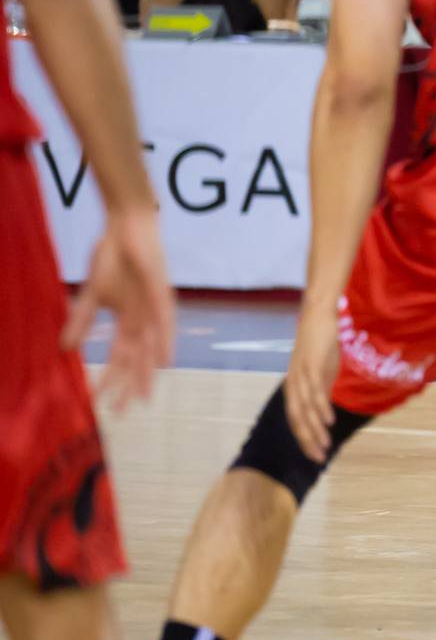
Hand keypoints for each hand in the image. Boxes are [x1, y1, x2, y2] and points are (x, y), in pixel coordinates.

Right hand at [64, 208, 172, 411]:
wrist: (126, 226)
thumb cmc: (111, 257)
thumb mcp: (91, 294)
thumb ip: (80, 320)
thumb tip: (66, 348)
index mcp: (126, 320)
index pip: (118, 356)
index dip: (110, 379)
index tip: (99, 402)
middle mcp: (143, 319)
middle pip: (136, 359)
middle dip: (128, 386)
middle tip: (122, 412)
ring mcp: (153, 308)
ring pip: (150, 347)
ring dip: (146, 372)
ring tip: (144, 397)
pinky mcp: (160, 293)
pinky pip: (165, 321)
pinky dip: (165, 341)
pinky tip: (165, 360)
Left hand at [283, 301, 342, 462]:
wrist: (319, 315)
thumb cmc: (322, 341)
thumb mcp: (323, 370)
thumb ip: (322, 387)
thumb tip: (326, 406)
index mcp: (294, 386)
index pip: (296, 418)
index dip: (304, 437)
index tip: (315, 454)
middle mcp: (293, 383)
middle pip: (296, 419)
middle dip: (307, 440)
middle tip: (318, 458)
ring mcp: (301, 374)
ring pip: (305, 409)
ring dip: (314, 430)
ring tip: (324, 446)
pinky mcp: (312, 365)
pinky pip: (315, 392)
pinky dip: (321, 408)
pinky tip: (329, 421)